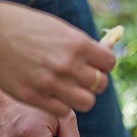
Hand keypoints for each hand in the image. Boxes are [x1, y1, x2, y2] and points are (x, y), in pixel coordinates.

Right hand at [0, 2, 115, 116]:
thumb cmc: (26, 26)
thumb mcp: (60, 29)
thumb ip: (83, 45)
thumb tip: (108, 51)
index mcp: (77, 43)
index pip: (109, 63)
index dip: (103, 65)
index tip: (95, 64)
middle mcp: (68, 64)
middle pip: (100, 85)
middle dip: (93, 82)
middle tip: (80, 77)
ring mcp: (51, 82)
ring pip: (86, 102)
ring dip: (80, 96)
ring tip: (69, 88)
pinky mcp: (33, 96)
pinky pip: (63, 110)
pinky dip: (61, 104)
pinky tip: (52, 93)